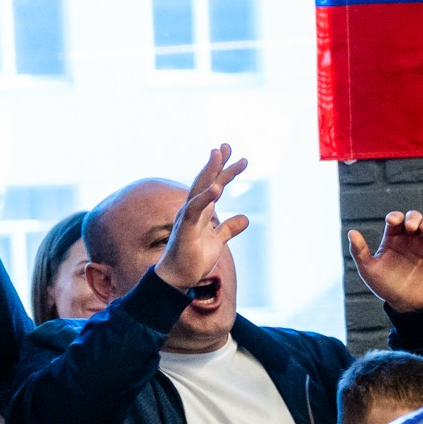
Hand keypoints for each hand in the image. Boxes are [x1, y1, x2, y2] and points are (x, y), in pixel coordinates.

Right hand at [155, 146, 249, 290]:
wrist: (178, 278)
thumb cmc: (193, 259)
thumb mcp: (217, 241)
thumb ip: (228, 228)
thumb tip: (245, 218)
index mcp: (201, 212)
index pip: (214, 186)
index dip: (225, 172)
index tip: (239, 158)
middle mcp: (192, 210)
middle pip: (205, 181)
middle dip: (217, 163)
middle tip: (226, 145)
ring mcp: (187, 218)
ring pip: (199, 190)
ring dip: (209, 172)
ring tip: (218, 154)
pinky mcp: (185, 229)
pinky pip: (194, 210)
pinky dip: (205, 198)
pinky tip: (216, 188)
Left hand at [349, 211, 422, 312]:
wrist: (408, 305)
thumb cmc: (387, 288)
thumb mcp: (369, 270)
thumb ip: (359, 251)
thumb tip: (351, 233)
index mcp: (392, 239)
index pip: (395, 220)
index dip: (395, 217)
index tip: (393, 222)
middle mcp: (409, 239)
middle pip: (413, 218)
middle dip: (413, 218)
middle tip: (411, 227)